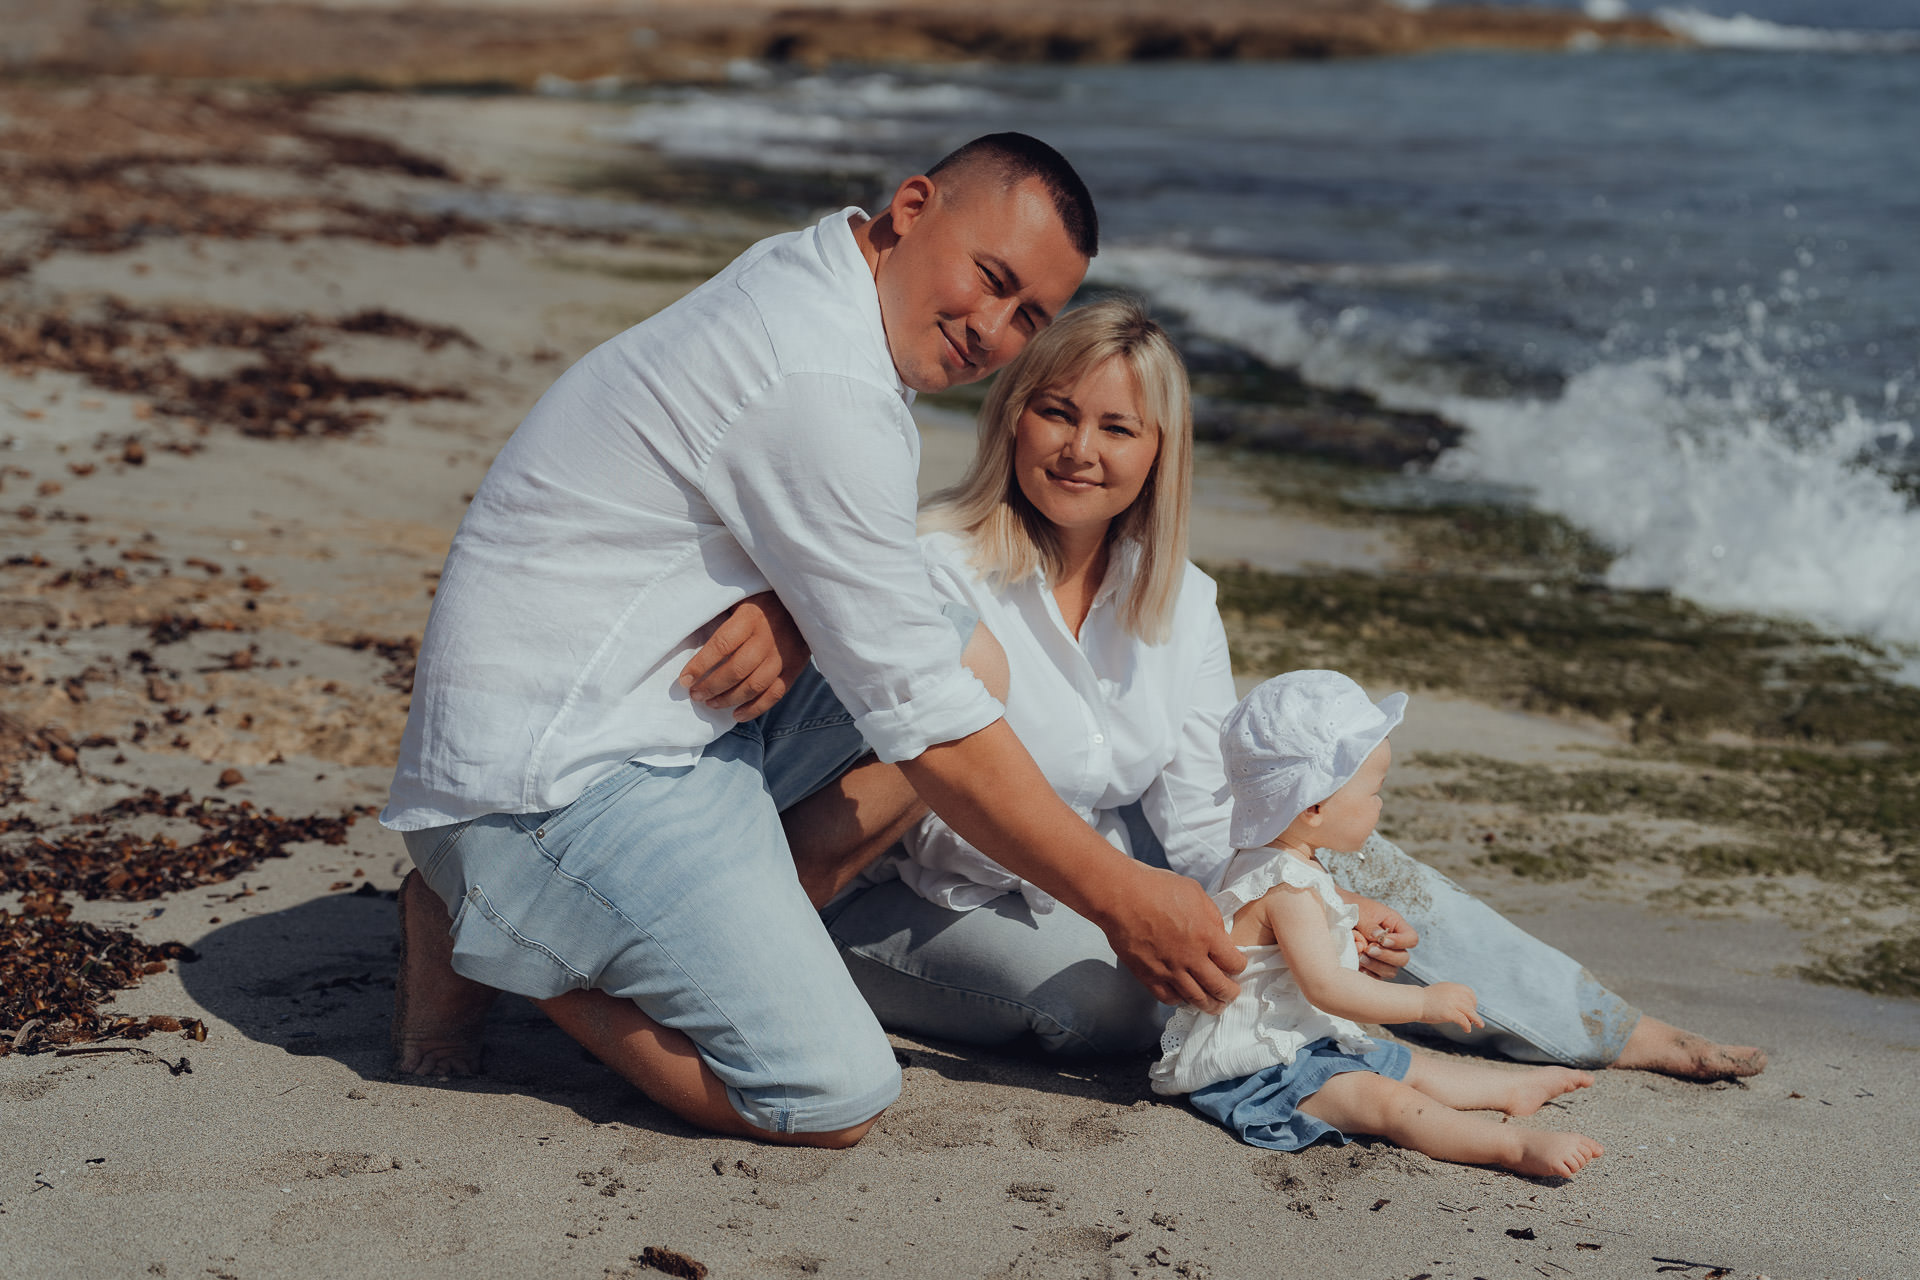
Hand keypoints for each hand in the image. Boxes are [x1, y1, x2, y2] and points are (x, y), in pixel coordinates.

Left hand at [677, 591, 810, 721]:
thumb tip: (687, 634)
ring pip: (755, 685)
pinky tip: (737, 714)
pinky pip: (775, 693)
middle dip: (711, 686)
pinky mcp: (795, 667)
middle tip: (695, 694)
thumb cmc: (761, 599)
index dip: (701, 665)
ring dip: (730, 699)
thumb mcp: (740, 596)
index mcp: (751, 617)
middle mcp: (768, 637)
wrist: (804, 599)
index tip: (684, 679)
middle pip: (737, 669)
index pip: (722, 645)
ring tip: (711, 703)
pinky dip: (756, 708)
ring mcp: (783, 654)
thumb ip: (720, 613)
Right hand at [1094, 863, 1244, 1013]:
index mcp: (1206, 935)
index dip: (1240, 966)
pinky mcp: (1148, 975)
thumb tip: (1219, 936)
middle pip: (1219, 987)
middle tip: (1232, 994)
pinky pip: (1168, 998)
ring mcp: (1168, 970)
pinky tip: (1183, 996)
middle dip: (1230, 993)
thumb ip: (1212, 917)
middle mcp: (1190, 957)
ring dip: (1209, 1005)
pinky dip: (1180, 1001)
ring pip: (1196, 999)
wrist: (1121, 895)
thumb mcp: (1195, 893)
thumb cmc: (1157, 887)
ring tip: (1214, 1006)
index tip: (1237, 965)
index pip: (1234, 963)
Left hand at [1347, 895, 1417, 979]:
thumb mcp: (1361, 911)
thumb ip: (1371, 925)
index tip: (1384, 940)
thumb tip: (1380, 937)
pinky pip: (1376, 977)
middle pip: (1403, 958)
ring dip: (1376, 966)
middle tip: (1369, 949)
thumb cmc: (1349, 907)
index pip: (1412, 939)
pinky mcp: (1370, 966)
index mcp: (1394, 925)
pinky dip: (1368, 974)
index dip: (1401, 942)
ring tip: (1360, 956)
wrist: (1332, 911)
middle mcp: (1392, 943)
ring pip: (1390, 971)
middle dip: (1386, 956)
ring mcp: (1382, 956)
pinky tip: (1357, 966)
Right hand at [1419, 981, 1483, 1033]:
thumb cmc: (1424, 1000)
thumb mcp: (1440, 992)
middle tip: (1474, 1019)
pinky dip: (1467, 1026)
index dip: (1473, 1001)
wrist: (1414, 1002)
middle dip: (1473, 1011)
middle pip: (1471, 1003)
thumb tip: (1460, 1004)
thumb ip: (1450, 994)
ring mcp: (1452, 1003)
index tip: (1472, 1008)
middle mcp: (1454, 993)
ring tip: (1480, 1025)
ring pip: (1470, 1012)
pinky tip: (1466, 1030)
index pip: (1469, 992)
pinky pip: (1464, 1020)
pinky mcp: (1449, 1013)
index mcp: (1451, 987)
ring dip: (1476, 1020)